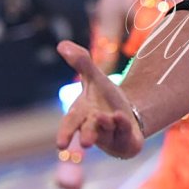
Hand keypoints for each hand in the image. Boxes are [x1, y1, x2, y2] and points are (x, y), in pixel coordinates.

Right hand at [56, 41, 143, 159]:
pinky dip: (123, 125)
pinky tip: (121, 116)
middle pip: (88, 131)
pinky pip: (125, 133)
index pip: (71, 123)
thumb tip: (62, 44)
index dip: (65, 134)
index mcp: (82, 114)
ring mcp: (110, 136)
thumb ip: (81, 62)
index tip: (60, 145)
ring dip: (106, 125)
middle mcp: (94, 128)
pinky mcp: (126, 141)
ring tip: (105, 117)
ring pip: (107, 131)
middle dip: (87, 135)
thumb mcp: (95, 78)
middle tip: (86, 143)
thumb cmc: (104, 99)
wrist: (128, 114)